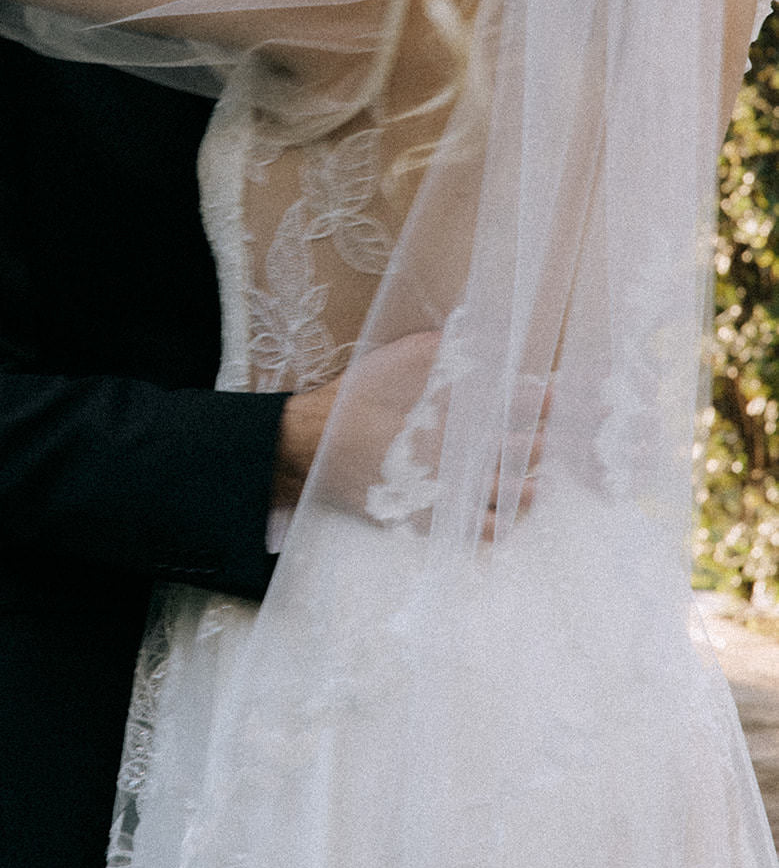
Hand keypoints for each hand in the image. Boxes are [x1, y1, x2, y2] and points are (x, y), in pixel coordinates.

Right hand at [275, 332, 546, 540]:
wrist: (313, 445)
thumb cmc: (356, 398)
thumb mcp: (397, 359)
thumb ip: (441, 349)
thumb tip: (480, 338)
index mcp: (455, 412)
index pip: (515, 405)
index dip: (541, 401)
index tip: (556, 397)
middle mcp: (458, 452)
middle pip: (518, 452)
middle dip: (538, 444)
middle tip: (547, 441)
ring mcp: (446, 488)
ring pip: (506, 496)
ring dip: (527, 489)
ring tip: (535, 486)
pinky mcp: (430, 514)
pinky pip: (476, 529)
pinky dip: (498, 525)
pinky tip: (506, 519)